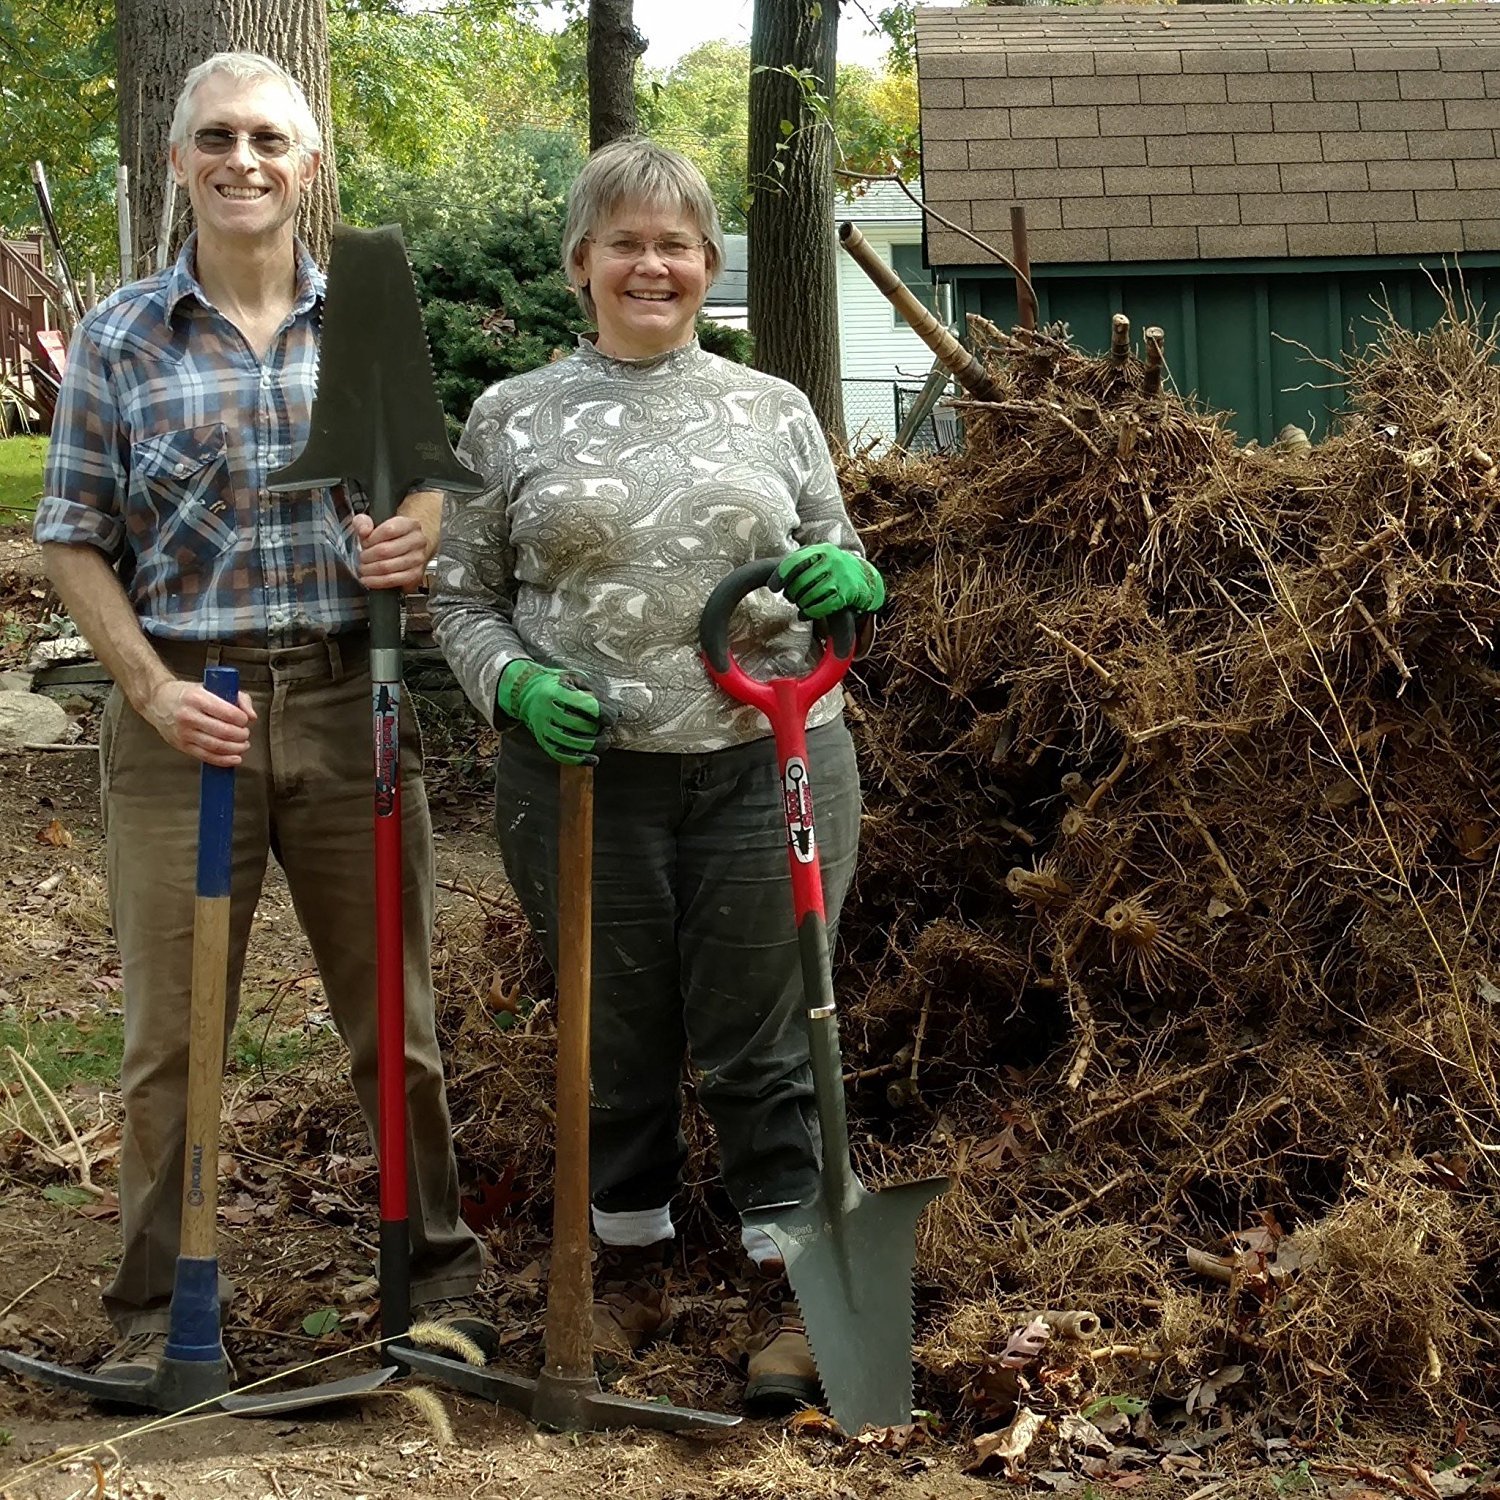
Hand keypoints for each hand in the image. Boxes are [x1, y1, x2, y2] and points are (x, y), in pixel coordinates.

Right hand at [141, 678, 256, 766]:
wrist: (157, 701)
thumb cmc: (187, 694)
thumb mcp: (212, 687)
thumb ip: (238, 698)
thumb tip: (251, 716)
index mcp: (197, 698)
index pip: (228, 713)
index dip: (242, 720)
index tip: (245, 720)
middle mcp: (188, 716)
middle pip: (224, 732)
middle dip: (241, 735)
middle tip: (245, 733)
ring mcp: (184, 733)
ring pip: (216, 746)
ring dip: (235, 749)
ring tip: (243, 745)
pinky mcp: (182, 745)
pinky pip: (206, 757)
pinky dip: (224, 760)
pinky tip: (234, 758)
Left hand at [354, 512, 432, 591]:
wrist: (409, 547)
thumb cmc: (391, 536)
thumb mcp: (375, 522)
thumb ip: (363, 522)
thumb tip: (363, 530)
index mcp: (410, 525)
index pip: (388, 530)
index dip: (371, 539)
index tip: (364, 543)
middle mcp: (417, 541)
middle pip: (386, 550)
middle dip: (367, 556)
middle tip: (361, 558)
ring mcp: (418, 559)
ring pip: (388, 567)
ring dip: (370, 570)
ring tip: (363, 568)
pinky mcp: (416, 575)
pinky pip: (393, 580)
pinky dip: (377, 582)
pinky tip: (369, 580)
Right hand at [497, 661, 612, 765]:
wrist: (526, 693)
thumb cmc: (556, 685)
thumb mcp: (575, 680)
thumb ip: (597, 694)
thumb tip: (618, 712)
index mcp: (557, 692)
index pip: (586, 706)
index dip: (605, 713)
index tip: (613, 716)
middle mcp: (548, 711)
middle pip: (581, 726)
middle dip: (600, 729)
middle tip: (606, 727)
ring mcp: (544, 729)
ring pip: (573, 743)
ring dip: (594, 745)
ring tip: (604, 741)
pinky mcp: (543, 742)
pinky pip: (562, 755)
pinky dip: (580, 760)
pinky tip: (594, 759)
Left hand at [770, 544, 884, 618]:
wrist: (866, 579)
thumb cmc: (835, 569)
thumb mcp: (821, 557)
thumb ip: (801, 560)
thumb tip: (774, 578)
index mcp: (822, 550)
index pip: (794, 561)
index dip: (780, 576)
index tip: (773, 587)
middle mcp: (832, 561)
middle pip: (800, 581)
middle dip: (791, 592)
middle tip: (790, 597)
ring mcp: (841, 578)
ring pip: (810, 595)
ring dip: (800, 603)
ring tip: (799, 604)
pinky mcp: (847, 595)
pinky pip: (822, 607)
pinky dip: (810, 613)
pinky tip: (805, 614)